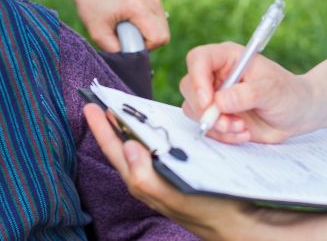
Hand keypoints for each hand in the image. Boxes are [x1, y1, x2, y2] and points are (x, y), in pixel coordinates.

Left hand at [67, 0, 168, 51]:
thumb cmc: (91, 4)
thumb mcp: (98, 33)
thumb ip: (116, 50)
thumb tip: (131, 61)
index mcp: (138, 7)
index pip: (159, 37)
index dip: (147, 47)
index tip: (129, 42)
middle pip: (164, 33)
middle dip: (148, 41)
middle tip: (128, 36)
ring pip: (162, 26)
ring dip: (149, 32)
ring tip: (129, 27)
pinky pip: (158, 17)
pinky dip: (148, 23)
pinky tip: (132, 19)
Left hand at [82, 103, 251, 240]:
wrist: (235, 222)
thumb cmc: (208, 210)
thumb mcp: (176, 195)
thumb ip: (146, 177)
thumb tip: (127, 147)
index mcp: (142, 181)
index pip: (114, 150)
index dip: (101, 128)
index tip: (90, 106)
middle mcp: (147, 178)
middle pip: (121, 147)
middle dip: (108, 126)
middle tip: (98, 103)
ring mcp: (159, 176)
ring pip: (136, 148)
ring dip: (127, 129)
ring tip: (119, 111)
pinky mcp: (173, 173)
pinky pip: (154, 150)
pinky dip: (148, 135)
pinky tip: (152, 127)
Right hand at [179, 43, 319, 143]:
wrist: (298, 114)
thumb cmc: (288, 93)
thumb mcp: (272, 90)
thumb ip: (246, 94)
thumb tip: (219, 101)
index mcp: (228, 57)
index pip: (199, 59)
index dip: (197, 79)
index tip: (208, 101)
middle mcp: (217, 75)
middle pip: (189, 86)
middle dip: (206, 109)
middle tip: (228, 122)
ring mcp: (215, 96)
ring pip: (194, 109)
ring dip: (215, 125)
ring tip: (241, 128)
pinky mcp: (218, 115)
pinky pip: (206, 127)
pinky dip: (222, 135)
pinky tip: (243, 133)